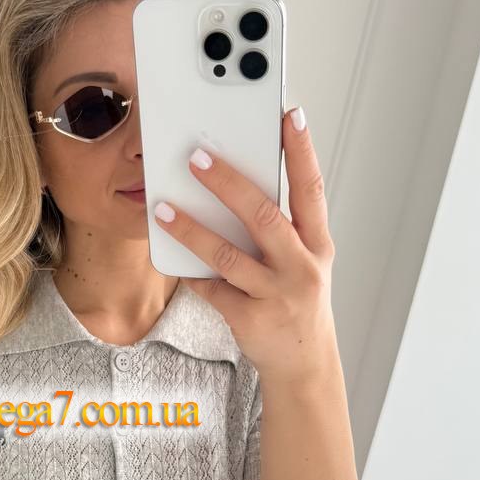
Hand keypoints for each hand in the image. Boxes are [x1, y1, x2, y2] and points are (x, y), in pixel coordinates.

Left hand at [154, 107, 337, 384]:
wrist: (304, 365)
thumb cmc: (298, 302)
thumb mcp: (303, 262)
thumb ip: (281, 229)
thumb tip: (235, 186)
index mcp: (317, 244)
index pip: (311, 188)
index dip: (302, 150)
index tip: (288, 114)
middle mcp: (301, 266)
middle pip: (264, 215)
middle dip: (228, 183)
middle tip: (196, 156)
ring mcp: (277, 294)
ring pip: (229, 255)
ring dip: (191, 229)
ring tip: (162, 208)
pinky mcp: (251, 318)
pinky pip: (212, 289)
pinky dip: (191, 273)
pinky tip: (172, 259)